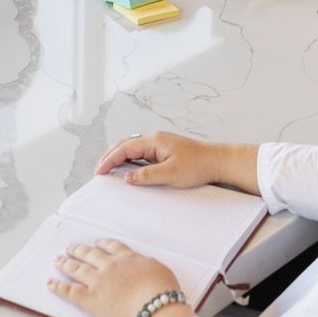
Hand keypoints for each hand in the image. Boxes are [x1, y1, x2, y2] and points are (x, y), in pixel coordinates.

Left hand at [48, 240, 192, 316]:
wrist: (156, 310)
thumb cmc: (163, 294)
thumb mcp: (159, 271)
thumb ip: (146, 265)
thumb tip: (143, 264)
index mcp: (128, 258)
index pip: (112, 246)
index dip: (102, 243)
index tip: (97, 243)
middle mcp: (110, 266)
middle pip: (90, 254)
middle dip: (79, 250)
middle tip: (71, 248)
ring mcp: (98, 281)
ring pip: (77, 268)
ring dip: (66, 263)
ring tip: (59, 260)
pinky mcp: (90, 298)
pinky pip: (69, 291)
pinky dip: (58, 286)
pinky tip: (51, 283)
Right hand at [93, 131, 259, 193]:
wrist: (218, 161)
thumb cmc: (198, 165)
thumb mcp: (171, 174)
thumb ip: (147, 175)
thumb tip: (127, 178)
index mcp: (154, 140)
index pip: (125, 148)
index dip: (110, 159)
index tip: (100, 171)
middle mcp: (155, 138)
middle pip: (125, 144)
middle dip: (111, 156)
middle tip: (100, 170)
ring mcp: (160, 143)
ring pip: (133, 147)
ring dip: (120, 157)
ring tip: (110, 169)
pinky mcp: (165, 150)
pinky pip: (142, 152)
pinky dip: (130, 159)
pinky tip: (129, 168)